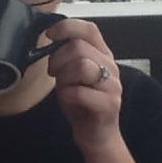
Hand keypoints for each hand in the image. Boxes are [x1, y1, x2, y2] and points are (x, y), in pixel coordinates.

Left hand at [46, 19, 122, 151]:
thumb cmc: (82, 103)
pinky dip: (66, 96)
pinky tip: (68, 101)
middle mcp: (111, 66)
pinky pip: (79, 92)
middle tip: (54, 73)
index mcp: (102, 55)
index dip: (67, 27)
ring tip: (63, 87)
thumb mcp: (72, 73)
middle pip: (79, 47)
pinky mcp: (109, 104)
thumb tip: (49, 39)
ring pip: (81, 66)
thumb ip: (67, 55)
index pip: (89, 29)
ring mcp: (112, 85)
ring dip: (64, 77)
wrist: (97, 135)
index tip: (49, 34)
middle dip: (58, 59)